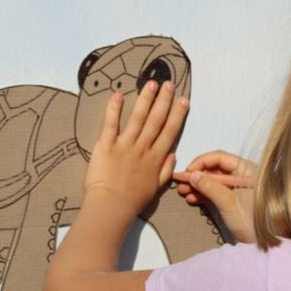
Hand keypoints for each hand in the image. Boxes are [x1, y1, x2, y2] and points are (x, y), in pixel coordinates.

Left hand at [83, 80, 188, 218]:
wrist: (111, 206)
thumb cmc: (133, 200)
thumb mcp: (156, 188)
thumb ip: (166, 170)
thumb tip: (173, 154)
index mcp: (156, 158)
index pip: (170, 132)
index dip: (177, 115)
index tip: (183, 100)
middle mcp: (143, 148)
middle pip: (156, 120)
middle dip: (164, 100)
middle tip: (169, 83)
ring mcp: (125, 146)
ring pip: (138, 118)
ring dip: (145, 99)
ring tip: (151, 83)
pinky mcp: (106, 146)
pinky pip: (111, 124)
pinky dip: (114, 109)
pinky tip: (119, 94)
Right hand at [173, 150, 256, 243]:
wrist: (264, 244)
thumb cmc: (251, 221)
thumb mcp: (229, 202)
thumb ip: (210, 187)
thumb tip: (192, 174)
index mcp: (246, 170)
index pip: (220, 158)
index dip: (201, 162)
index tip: (187, 172)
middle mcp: (242, 176)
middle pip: (214, 169)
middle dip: (196, 175)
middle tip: (179, 181)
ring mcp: (236, 189)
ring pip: (212, 181)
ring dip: (196, 185)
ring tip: (181, 191)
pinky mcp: (232, 201)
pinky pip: (214, 192)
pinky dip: (202, 194)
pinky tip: (190, 198)